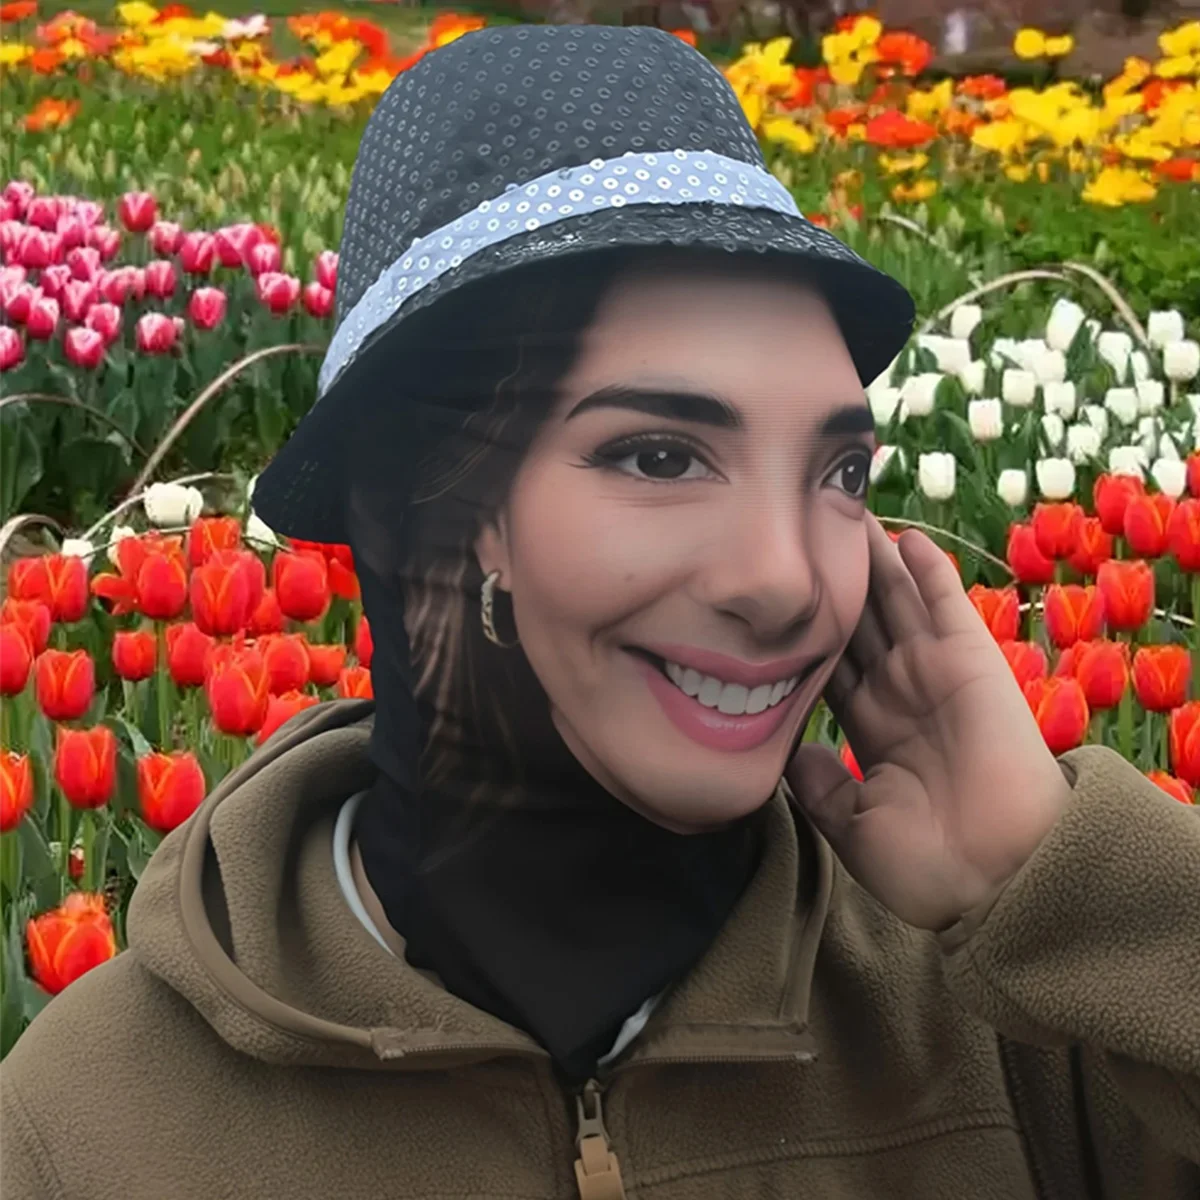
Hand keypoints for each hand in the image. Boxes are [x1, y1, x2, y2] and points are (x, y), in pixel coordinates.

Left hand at [786, 513, 1072, 932]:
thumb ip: (817, 784)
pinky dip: (927, 570)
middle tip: (804, 530)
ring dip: (871, 559)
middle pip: (857, 620)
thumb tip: (788, 750)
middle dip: (834, 578)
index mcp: (872, 727)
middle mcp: (900, 691)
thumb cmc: (927, 865)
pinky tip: (905, 537)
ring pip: (893, 601)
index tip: (775, 598)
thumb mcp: (851, 824)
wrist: (996, 878)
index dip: (805, 628)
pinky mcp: (970, 661)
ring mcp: (934, 673)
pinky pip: (944, 605)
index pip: (829, 662)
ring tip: (843, 512)